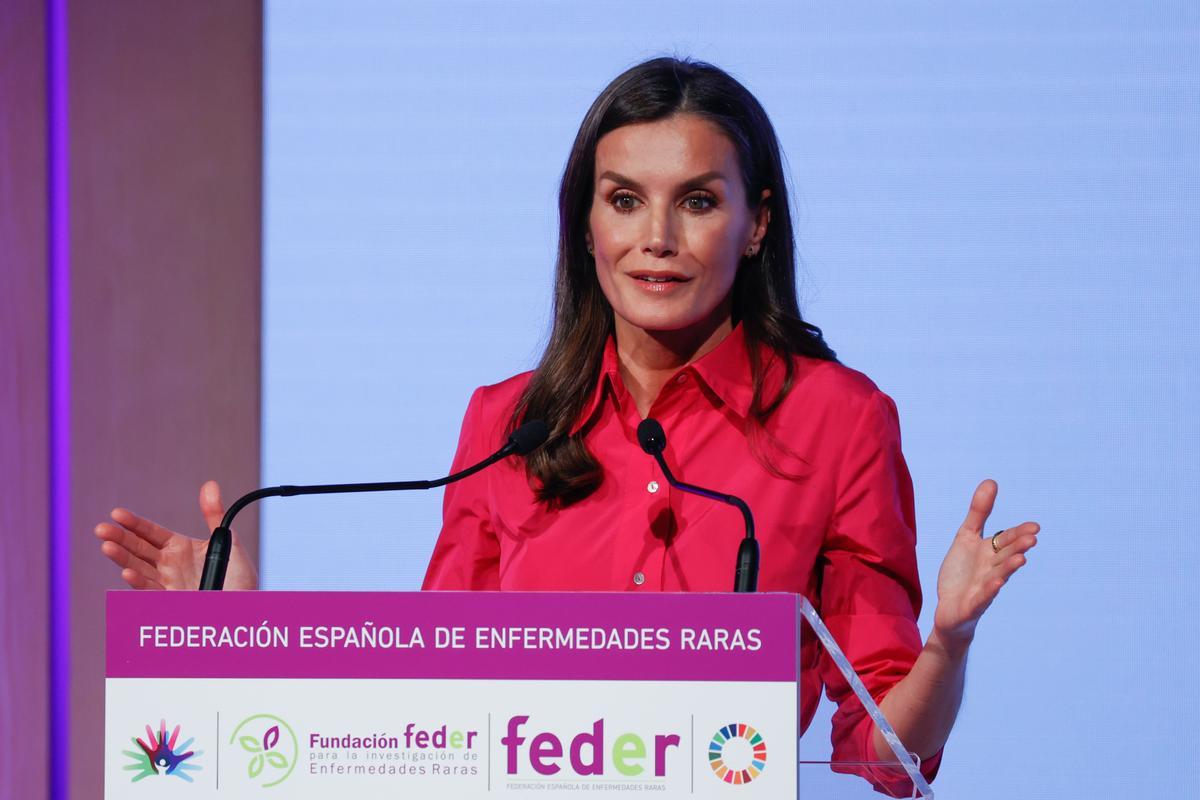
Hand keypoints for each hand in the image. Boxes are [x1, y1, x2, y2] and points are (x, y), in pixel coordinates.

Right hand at [94, 480, 258, 589]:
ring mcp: (167, 584)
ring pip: (139, 569)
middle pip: (138, 549)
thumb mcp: (227, 541)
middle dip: (119, 539)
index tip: (116, 513)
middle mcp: (169, 566)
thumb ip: (215, 515)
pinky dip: (139, 582)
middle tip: (101, 529)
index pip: (150, 533)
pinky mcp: (171, 602)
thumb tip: (210, 485)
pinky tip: (128, 572)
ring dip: (122, 559)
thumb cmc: (239, 576)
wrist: (247, 606)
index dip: (134, 523)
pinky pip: (151, 592)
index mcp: (179, 548)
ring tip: (107, 546)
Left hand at [931, 479, 1038, 652]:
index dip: (1019, 534)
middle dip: (1018, 547)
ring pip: (999, 576)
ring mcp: (983, 589)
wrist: (949, 610)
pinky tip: (996, 582)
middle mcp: (991, 570)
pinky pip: (982, 597)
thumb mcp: (966, 538)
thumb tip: (991, 481)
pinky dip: (989, 590)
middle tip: (1033, 538)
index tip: (1035, 527)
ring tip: (1021, 558)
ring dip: (1009, 568)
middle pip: (1006, 557)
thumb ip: (979, 513)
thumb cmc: (961, 573)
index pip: (1007, 541)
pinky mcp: (972, 605)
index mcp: (990, 554)